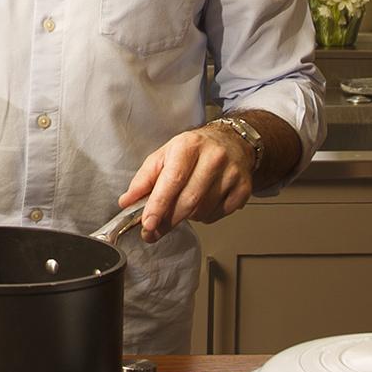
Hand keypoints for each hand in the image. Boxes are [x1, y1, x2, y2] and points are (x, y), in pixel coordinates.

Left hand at [117, 123, 255, 242]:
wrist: (231, 141)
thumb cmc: (194, 149)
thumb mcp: (164, 155)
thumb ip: (144, 179)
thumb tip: (127, 202)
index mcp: (189, 146)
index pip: (172, 180)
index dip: (159, 205)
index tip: (148, 224)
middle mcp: (213, 158)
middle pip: (188, 201)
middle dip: (168, 220)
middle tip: (154, 230)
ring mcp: (231, 173)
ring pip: (202, 211)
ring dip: (187, 216)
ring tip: (184, 202)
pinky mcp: (243, 188)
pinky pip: (217, 216)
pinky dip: (204, 216)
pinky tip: (203, 202)